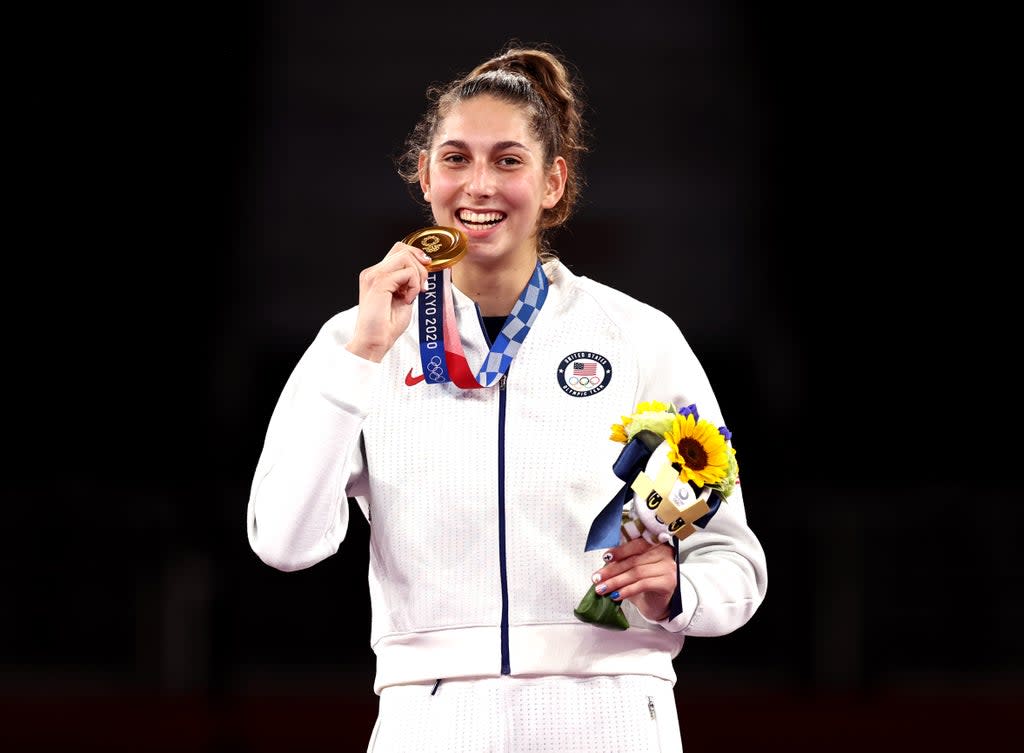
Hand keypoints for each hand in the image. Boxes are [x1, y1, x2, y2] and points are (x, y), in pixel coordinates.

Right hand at [346, 242, 431, 361]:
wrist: (374, 341)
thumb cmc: (386, 325)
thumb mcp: (402, 298)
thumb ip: (408, 283)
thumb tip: (423, 272)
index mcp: (376, 274)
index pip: (398, 250)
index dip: (416, 255)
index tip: (426, 269)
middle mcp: (373, 272)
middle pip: (403, 250)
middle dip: (420, 266)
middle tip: (421, 288)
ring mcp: (374, 275)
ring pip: (406, 257)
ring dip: (417, 276)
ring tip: (412, 295)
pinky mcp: (379, 282)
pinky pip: (407, 273)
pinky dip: (413, 286)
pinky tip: (407, 300)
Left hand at [592, 538, 677, 621]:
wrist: (657, 604)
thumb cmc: (643, 584)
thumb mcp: (632, 568)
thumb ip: (622, 561)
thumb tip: (605, 561)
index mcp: (655, 543)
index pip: (636, 544)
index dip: (619, 551)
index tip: (605, 558)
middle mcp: (664, 553)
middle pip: (634, 560)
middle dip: (612, 570)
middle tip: (597, 578)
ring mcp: (668, 567)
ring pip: (636, 572)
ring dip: (616, 582)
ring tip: (602, 589)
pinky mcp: (668, 582)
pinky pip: (643, 584)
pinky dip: (627, 590)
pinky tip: (616, 595)